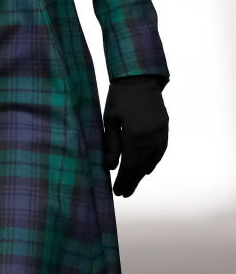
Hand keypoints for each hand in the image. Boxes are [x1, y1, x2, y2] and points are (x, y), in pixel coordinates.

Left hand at [103, 76, 168, 196]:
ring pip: (151, 161)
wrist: (140, 79)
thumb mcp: (109, 121)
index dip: (123, 181)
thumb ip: (110, 145)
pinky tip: (146, 169)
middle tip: (124, 194)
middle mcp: (150, 138)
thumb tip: (109, 167)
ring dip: (141, 174)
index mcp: (134, 136)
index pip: (129, 166)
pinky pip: (159, 151)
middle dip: (132, 182)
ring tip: (132, 184)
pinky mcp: (164, 129)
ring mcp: (159, 134)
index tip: (117, 192)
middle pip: (141, 167)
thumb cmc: (119, 98)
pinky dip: (152, 161)